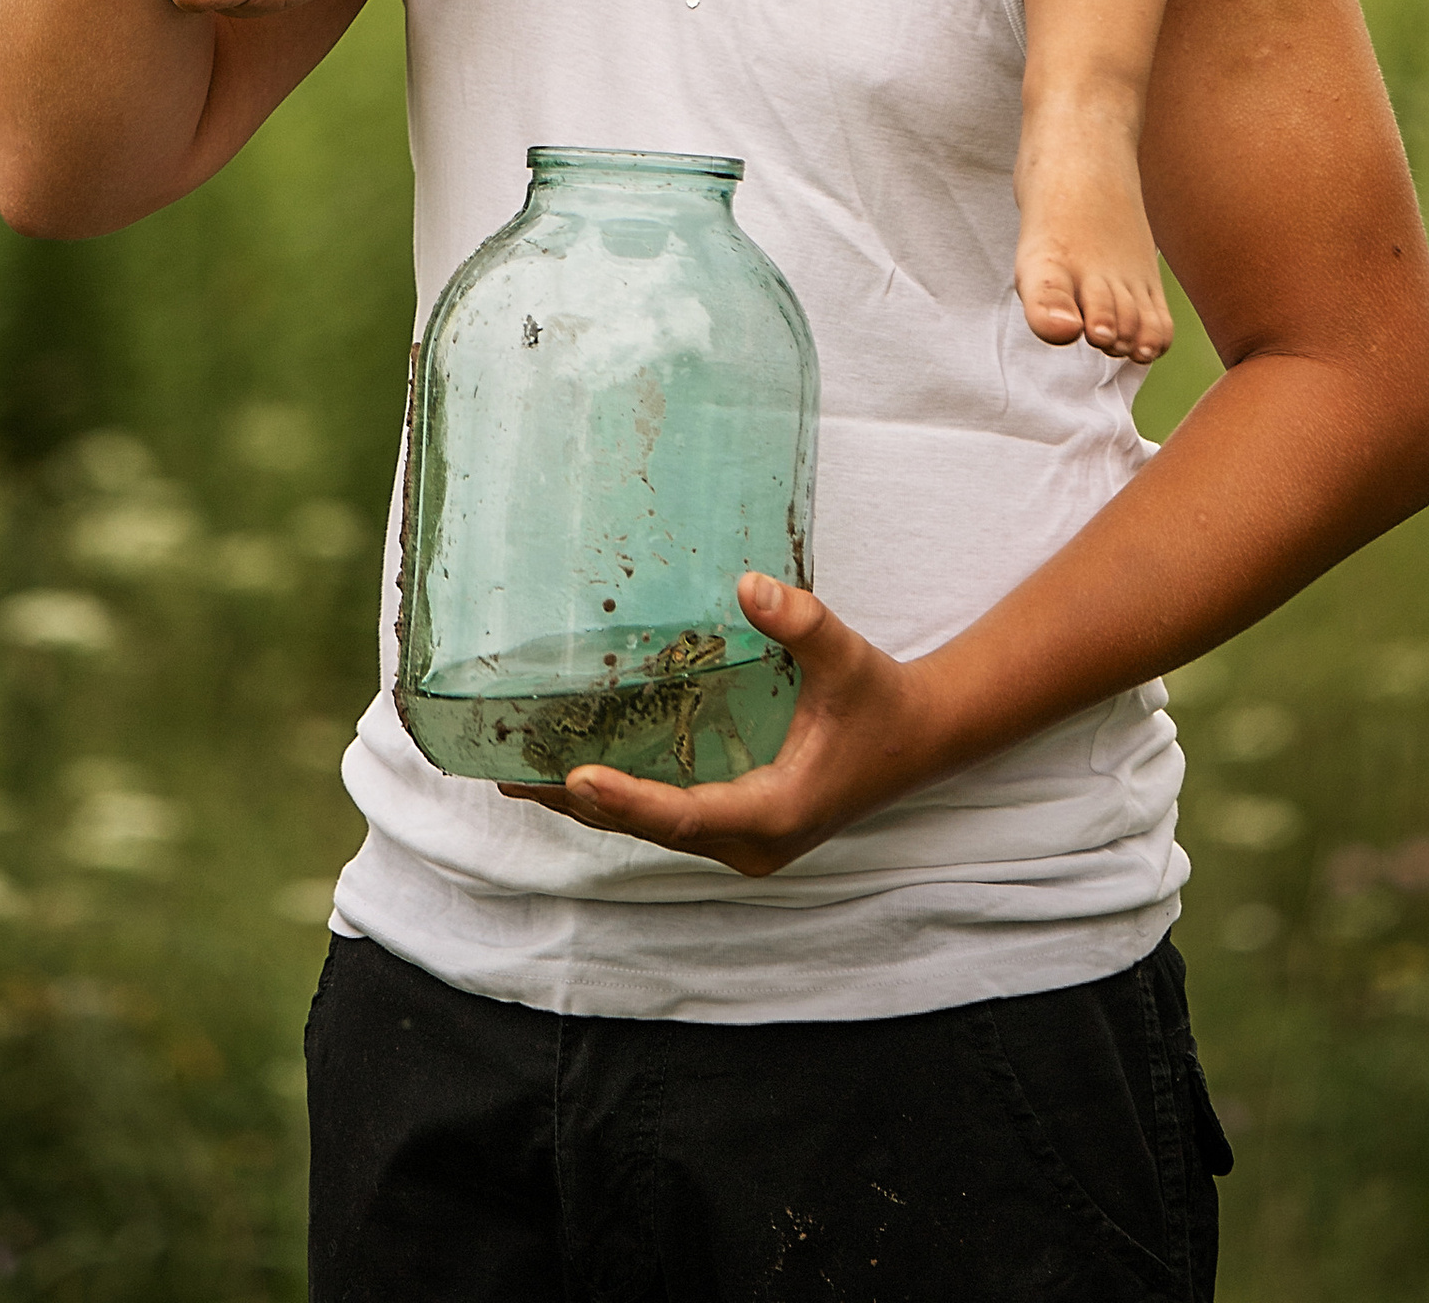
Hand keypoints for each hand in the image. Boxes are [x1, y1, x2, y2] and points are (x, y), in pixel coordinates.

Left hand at [499, 575, 941, 878]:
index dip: (628, 800)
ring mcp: (741, 841)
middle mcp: (751, 842)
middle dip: (582, 804)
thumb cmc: (881, 701)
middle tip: (510, 776)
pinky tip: (576, 772)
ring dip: (590, 806)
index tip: (575, 779)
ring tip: (518, 779)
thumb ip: (803, 622)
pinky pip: (668, 817)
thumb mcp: (846, 657)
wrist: (918, 740)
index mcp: (775, 814)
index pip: (686, 814)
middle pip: (652, 828)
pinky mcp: (737, 826)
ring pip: (653, 829)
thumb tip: (749, 585)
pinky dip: (621, 798)